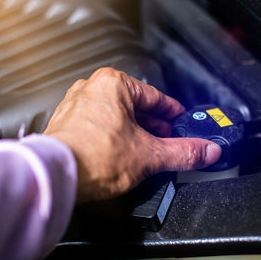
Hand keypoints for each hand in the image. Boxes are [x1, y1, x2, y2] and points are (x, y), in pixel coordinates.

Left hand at [44, 68, 220, 203]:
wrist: (55, 176)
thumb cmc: (91, 157)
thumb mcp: (149, 155)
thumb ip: (182, 152)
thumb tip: (205, 150)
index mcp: (113, 84)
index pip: (155, 97)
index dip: (172, 113)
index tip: (180, 121)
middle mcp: (91, 89)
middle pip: (134, 106)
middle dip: (152, 124)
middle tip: (166, 139)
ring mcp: (76, 105)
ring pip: (115, 115)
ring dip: (132, 130)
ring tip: (143, 149)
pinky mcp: (66, 122)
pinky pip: (98, 124)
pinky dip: (112, 135)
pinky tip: (117, 152)